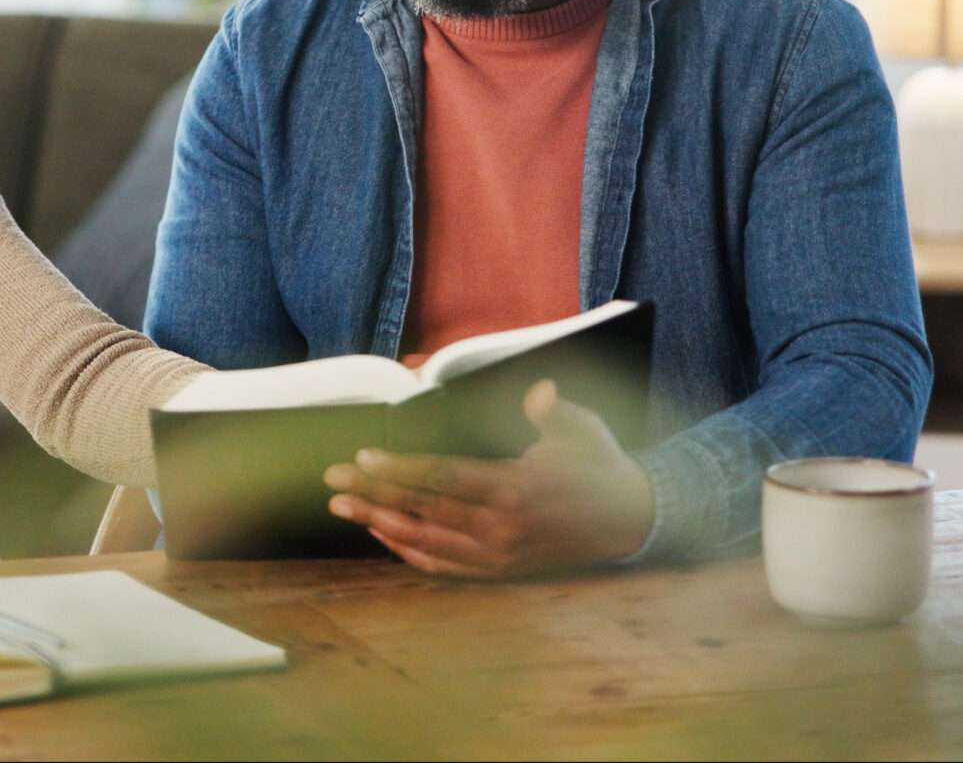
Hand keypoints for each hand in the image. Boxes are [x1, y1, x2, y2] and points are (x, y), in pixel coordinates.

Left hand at [321, 380, 652, 577]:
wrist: (630, 521)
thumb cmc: (599, 466)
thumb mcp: (581, 430)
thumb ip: (552, 411)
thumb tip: (537, 392)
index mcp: (515, 489)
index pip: (442, 479)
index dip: (398, 471)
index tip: (361, 460)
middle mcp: (501, 528)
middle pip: (422, 511)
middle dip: (373, 496)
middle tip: (332, 485)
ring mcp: (499, 554)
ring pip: (427, 542)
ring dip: (381, 525)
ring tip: (345, 509)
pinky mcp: (501, 570)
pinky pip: (445, 566)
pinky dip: (410, 553)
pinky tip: (385, 538)